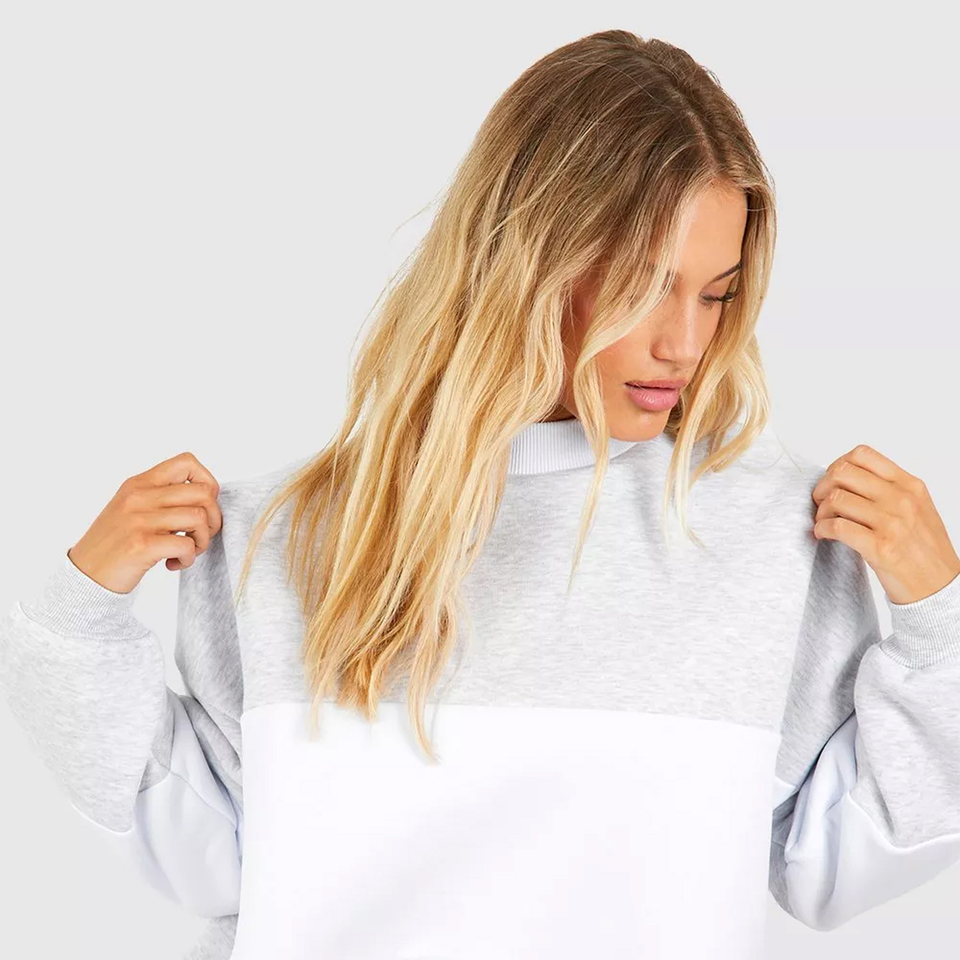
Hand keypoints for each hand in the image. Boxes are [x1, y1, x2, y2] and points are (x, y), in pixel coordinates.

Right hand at [67, 451, 222, 594]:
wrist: (84, 575)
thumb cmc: (114, 544)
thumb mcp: (131, 508)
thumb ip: (161, 497)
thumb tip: (206, 496)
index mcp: (139, 484)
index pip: (187, 462)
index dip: (207, 483)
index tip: (203, 506)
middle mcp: (139, 497)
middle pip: (202, 493)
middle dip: (213, 518)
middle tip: (200, 535)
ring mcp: (139, 520)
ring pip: (199, 518)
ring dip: (202, 540)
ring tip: (187, 551)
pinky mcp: (141, 545)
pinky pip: (186, 545)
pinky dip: (188, 558)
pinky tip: (174, 563)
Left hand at [811, 444, 959, 604]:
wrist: (938, 585)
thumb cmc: (923, 548)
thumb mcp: (916, 507)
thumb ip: (887, 489)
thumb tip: (845, 478)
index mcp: (909, 485)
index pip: (862, 455)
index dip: (837, 465)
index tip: (832, 481)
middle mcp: (901, 500)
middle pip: (842, 473)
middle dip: (823, 486)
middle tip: (820, 501)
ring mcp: (891, 523)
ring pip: (835, 499)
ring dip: (820, 511)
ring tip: (823, 522)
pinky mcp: (879, 548)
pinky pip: (836, 527)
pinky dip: (821, 529)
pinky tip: (823, 534)